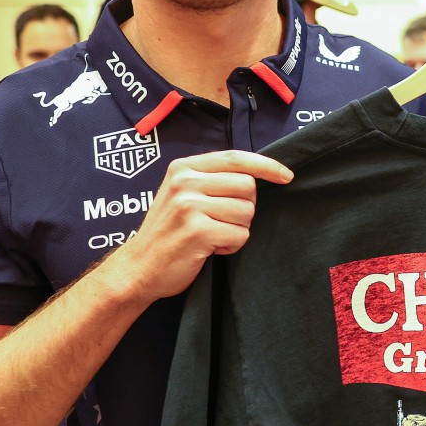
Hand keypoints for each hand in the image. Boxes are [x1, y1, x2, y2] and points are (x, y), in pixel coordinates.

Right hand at [105, 150, 292, 302]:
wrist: (138, 268)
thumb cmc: (169, 233)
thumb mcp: (182, 195)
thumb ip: (212, 180)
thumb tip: (259, 174)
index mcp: (184, 168)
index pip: (236, 158)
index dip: (267, 166)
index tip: (287, 175)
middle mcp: (185, 182)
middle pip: (248, 187)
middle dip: (244, 209)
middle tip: (220, 222)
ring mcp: (190, 206)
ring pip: (247, 212)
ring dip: (236, 229)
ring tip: (211, 236)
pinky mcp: (197, 231)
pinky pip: (240, 235)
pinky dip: (231, 246)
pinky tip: (210, 248)